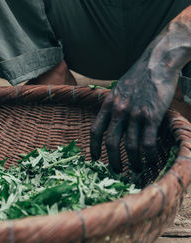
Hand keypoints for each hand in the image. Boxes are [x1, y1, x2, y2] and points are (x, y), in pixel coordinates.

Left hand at [90, 56, 177, 172]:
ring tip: (138, 169)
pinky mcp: (152, 116)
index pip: (95, 130)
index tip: (95, 158)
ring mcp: (135, 114)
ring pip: (130, 146)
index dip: (94, 147)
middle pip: (111, 142)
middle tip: (117, 171)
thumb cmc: (140, 75)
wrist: (158, 61)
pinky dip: (149, 154)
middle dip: (113, 161)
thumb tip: (111, 119)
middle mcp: (118, 110)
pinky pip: (148, 142)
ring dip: (134, 162)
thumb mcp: (119, 88)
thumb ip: (114, 104)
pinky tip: (152, 159)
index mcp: (108, 104)